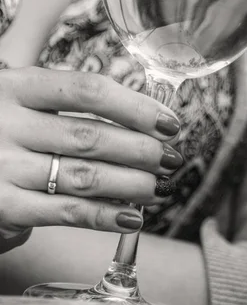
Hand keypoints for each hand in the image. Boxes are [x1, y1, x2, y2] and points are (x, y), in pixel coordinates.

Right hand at [0, 67, 182, 251]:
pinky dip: (105, 217)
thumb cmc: (9, 131)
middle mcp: (6, 123)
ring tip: (160, 189)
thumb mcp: (27, 101)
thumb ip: (75, 102)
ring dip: (132, 185)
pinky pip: (65, 212)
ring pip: (84, 176)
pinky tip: (132, 218)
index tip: (170, 124)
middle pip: (91, 136)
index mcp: (18, 86)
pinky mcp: (1, 205)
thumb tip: (149, 115)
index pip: (90, 90)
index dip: (137, 108)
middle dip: (142, 151)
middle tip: (171, 160)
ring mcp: (0, 166)